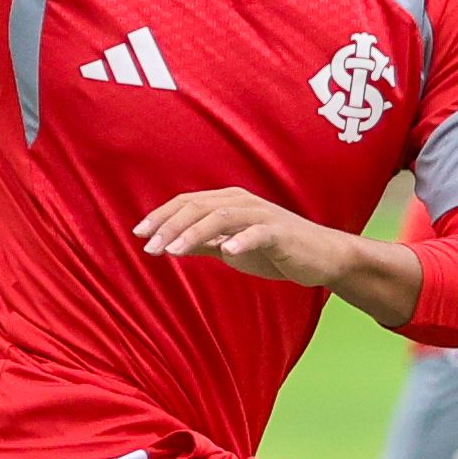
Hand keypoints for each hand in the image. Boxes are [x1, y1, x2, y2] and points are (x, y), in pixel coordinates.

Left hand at [133, 188, 357, 287]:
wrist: (319, 257)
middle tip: (148, 247)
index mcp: (227, 202)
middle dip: (170, 226)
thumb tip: (169, 245)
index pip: (187, 202)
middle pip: (198, 206)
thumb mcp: (231, 248)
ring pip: (221, 217)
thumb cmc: (274, 251)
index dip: (161, 215)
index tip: (138, 234)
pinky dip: (241, 239)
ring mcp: (261, 214)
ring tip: (173, 250)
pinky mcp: (279, 231)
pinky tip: (226, 252)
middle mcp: (241, 202)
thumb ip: (203, 244)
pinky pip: (257, 232)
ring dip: (194, 233)